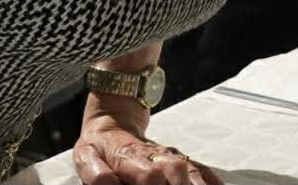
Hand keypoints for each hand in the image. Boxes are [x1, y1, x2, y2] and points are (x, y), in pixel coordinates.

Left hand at [72, 107, 220, 184]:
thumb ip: (96, 174)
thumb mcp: (86, 157)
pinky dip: (211, 180)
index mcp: (130, 158)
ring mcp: (170, 157)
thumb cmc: (99, 147)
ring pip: (191, 170)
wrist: (113, 120)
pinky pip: (200, 169)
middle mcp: (156, 156)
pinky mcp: (180, 160)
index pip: (149, 176)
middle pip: (177, 172)